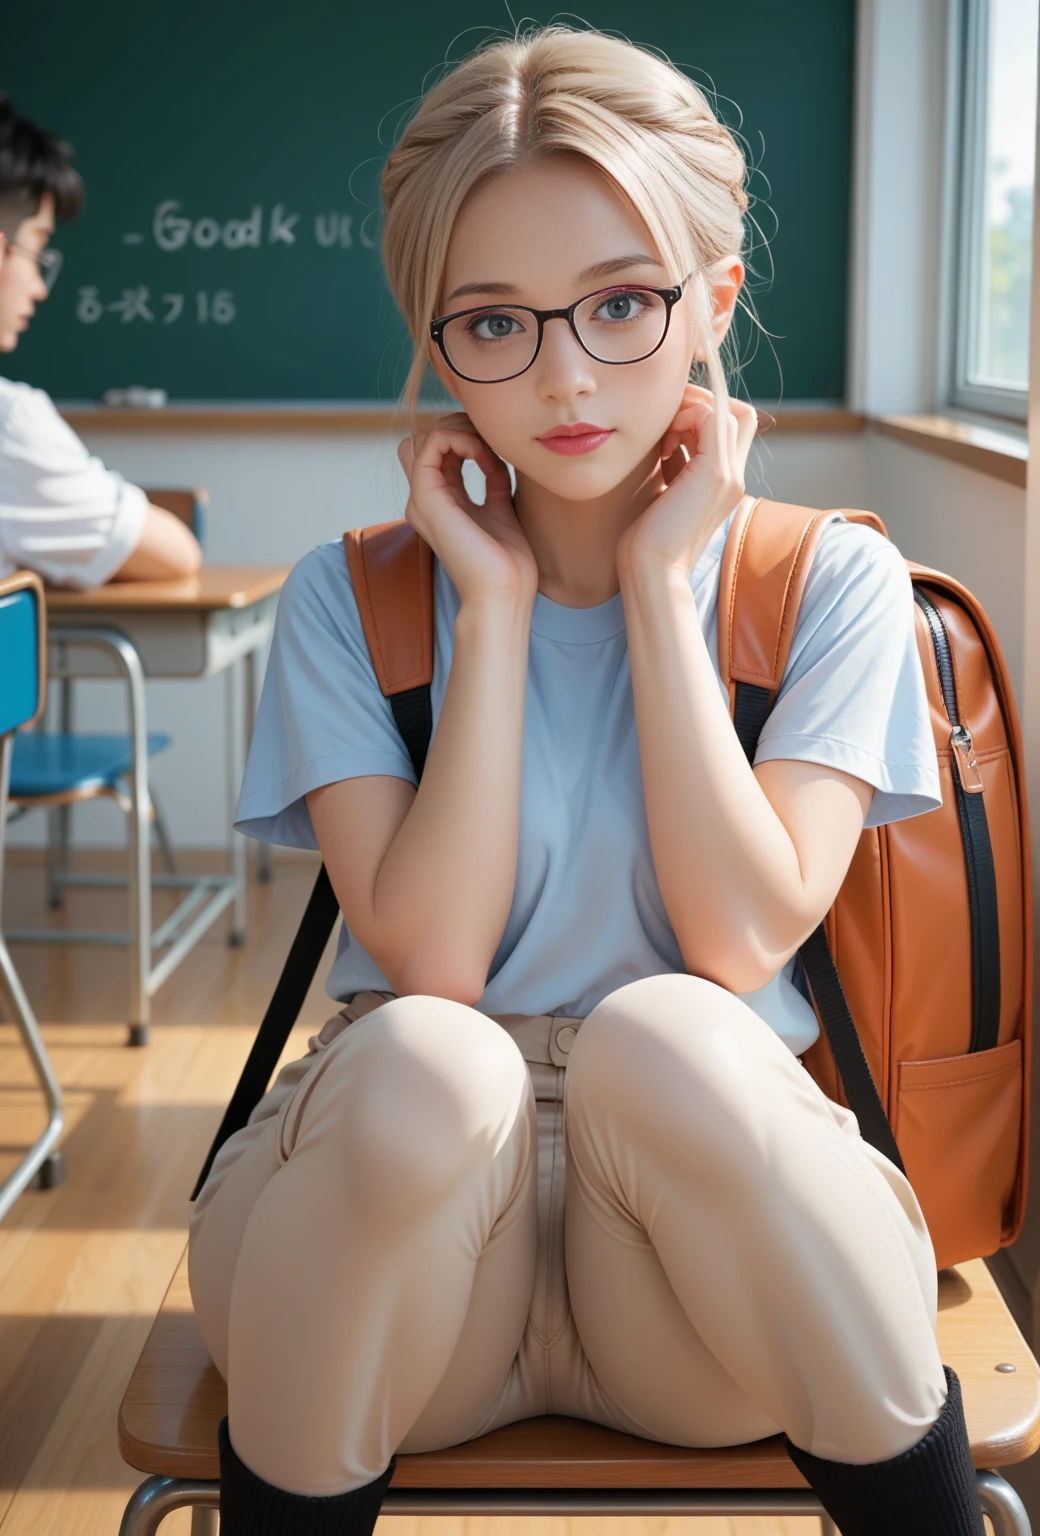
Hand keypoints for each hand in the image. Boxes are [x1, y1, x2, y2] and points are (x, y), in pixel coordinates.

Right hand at [398, 412, 537, 606]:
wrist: (503, 594)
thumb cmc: (507, 564)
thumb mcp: (501, 510)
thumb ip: (493, 483)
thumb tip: (495, 458)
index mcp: (441, 503)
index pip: (438, 451)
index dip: (466, 437)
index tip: (499, 453)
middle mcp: (425, 500)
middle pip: (424, 439)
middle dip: (458, 427)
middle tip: (490, 441)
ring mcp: (421, 499)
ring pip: (423, 436)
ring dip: (459, 429)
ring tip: (486, 447)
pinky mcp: (426, 499)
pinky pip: (431, 444)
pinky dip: (459, 437)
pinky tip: (482, 453)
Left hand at [616, 385, 760, 577]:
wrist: (651, 571)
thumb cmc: (646, 541)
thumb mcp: (665, 493)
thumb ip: (674, 466)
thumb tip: (665, 442)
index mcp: (724, 483)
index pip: (731, 428)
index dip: (702, 415)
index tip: (667, 431)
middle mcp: (734, 477)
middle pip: (739, 414)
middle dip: (700, 405)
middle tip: (666, 423)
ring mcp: (730, 475)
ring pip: (728, 411)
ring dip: (690, 411)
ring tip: (662, 439)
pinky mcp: (715, 473)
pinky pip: (712, 417)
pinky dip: (686, 417)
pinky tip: (662, 446)